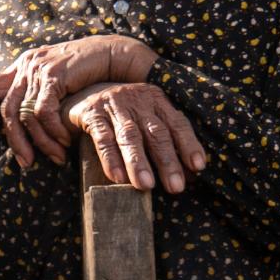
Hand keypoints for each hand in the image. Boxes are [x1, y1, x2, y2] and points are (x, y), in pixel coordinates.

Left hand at [0, 36, 158, 166]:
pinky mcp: (53, 75)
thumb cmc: (89, 73)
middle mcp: (25, 65)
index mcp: (22, 67)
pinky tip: (64, 141)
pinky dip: (52, 130)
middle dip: (14, 140)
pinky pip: (43, 112)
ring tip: (54, 157)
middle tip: (27, 162)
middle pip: (6, 109)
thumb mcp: (57, 83)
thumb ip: (39, 95)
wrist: (115, 54)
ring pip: (24, 114)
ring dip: (39, 141)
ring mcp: (37, 68)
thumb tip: (27, 122)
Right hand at [63, 82, 204, 192]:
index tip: (197, 167)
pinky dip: (110, 158)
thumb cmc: (121, 114)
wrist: (81, 91)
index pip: (177, 123)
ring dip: (138, 162)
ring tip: (146, 186)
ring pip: (130, 136)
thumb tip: (188, 175)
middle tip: (175, 187)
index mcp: (156, 100)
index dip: (188, 144)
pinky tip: (118, 177)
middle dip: (167, 161)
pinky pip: (102, 138)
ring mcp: (113, 105)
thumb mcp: (145, 118)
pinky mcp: (92, 113)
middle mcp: (137, 100)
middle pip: (156, 132)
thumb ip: (164, 140)